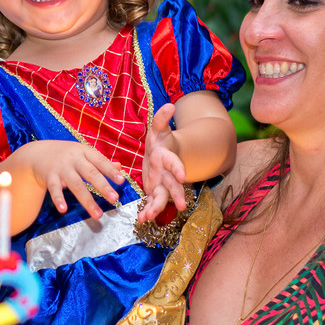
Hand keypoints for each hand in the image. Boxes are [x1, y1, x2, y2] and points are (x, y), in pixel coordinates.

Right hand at [25, 140, 125, 220]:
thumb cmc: (65, 154)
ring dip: (87, 201)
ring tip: (98, 215)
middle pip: (90, 173)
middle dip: (103, 187)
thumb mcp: (82, 153)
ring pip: (76, 185)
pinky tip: (63, 210)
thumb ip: (100, 161)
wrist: (37, 153)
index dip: (110, 171)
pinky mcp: (49, 177)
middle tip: (114, 199)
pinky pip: (54, 189)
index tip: (121, 181)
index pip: (100, 161)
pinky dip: (58, 199)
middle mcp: (73, 159)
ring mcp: (61, 168)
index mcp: (84, 151)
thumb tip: (120, 167)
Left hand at [138, 103, 187, 221]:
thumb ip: (162, 119)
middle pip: (173, 185)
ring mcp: (162, 183)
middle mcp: (167, 173)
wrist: (162, 152)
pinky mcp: (155, 190)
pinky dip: (148, 210)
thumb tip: (169, 105)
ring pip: (162, 196)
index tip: (183, 176)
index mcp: (167, 157)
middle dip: (177, 195)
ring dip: (157, 207)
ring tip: (150, 216)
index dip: (178, 168)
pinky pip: (153, 202)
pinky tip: (142, 219)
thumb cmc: (161, 140)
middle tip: (181, 205)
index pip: (174, 162)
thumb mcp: (159, 128)